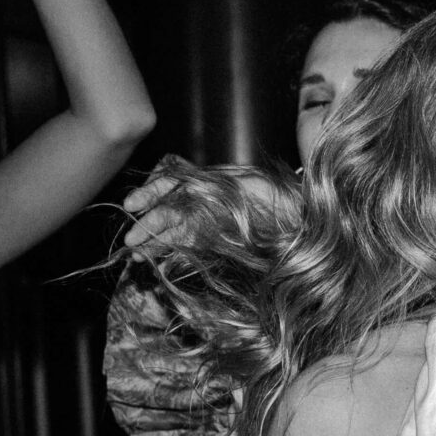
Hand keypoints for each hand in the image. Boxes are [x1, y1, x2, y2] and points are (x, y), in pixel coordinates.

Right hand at [120, 165, 290, 252]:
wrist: (304, 217)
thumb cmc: (283, 195)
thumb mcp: (252, 182)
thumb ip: (218, 185)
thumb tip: (186, 185)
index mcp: (211, 180)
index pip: (173, 184)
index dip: (152, 194)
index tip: (134, 206)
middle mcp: (206, 197)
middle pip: (170, 209)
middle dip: (149, 223)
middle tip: (131, 239)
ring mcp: (209, 216)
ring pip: (174, 226)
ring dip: (154, 238)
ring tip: (136, 251)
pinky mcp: (214, 235)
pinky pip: (187, 240)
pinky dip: (169, 247)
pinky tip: (153, 255)